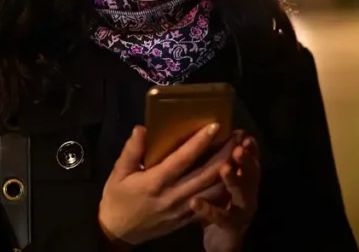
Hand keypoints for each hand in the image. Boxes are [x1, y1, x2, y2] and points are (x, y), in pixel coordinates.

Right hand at [98, 124, 237, 245]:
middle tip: (238, 136)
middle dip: (225, 154)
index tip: (216, 126)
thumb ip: (131, 151)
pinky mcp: (186, 219)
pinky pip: (210, 205)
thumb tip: (143, 128)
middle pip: (205, 174)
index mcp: (155, 182)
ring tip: (241, 154)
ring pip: (212, 190)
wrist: (118, 233)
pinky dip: (224, 191)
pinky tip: (233, 177)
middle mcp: (173, 195)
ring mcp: (182, 209)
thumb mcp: (118, 173)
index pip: (182, 159)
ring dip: (229, 172)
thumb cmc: (117, 199)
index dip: (200, 142)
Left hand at [192, 132, 260, 251]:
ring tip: (225, 169)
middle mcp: (249, 193)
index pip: (251, 160)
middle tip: (237, 149)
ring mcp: (243, 211)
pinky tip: (195, 201)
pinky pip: (222, 218)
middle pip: (252, 175)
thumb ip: (217, 162)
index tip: (244, 134)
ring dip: (234, 180)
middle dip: (246, 161)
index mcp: (246, 180)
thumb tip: (204, 134)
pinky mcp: (232, 227)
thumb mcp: (219, 181)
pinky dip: (209, 209)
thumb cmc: (218, 204)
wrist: (221, 240)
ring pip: (243, 194)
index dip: (250, 148)